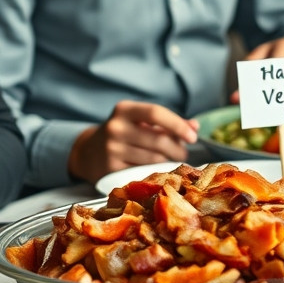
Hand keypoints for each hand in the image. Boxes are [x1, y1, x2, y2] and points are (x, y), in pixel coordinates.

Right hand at [67, 100, 198, 183]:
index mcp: (124, 110)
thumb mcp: (140, 122)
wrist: (89, 152)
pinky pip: (144, 172)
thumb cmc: (123, 133)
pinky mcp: (111, 170)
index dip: (177, 125)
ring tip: (170, 160)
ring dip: (169, 162)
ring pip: (154, 159)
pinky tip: (155, 169)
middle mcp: (115, 128)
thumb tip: (195, 127)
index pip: (155, 113)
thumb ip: (168, 123)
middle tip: (183, 153)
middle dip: (178, 149)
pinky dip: (155, 172)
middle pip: (158, 140)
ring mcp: (112, 150)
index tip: (192, 136)